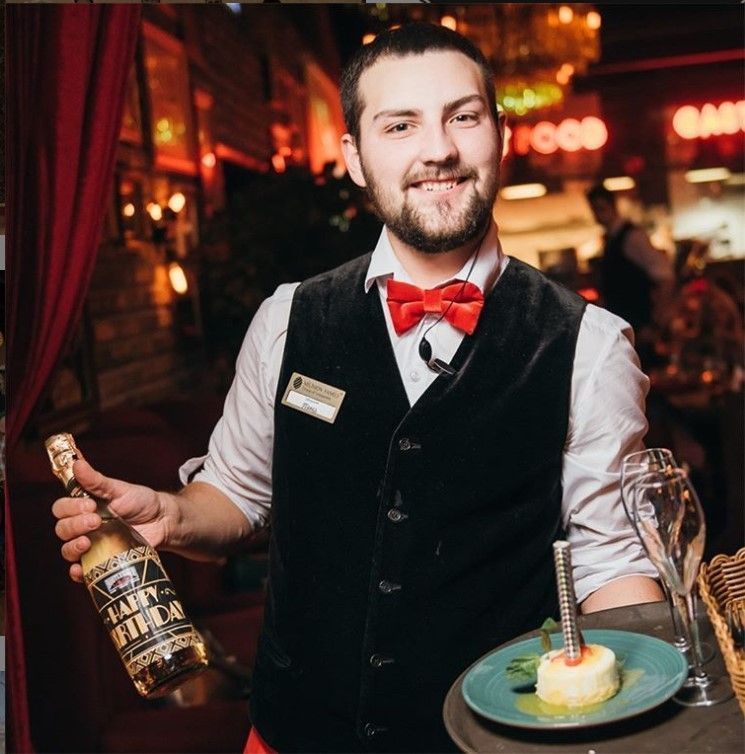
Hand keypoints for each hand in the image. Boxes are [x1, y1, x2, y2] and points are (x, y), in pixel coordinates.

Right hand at [52, 458, 170, 582]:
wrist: (163, 521)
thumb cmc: (141, 501)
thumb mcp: (120, 489)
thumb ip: (97, 481)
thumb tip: (77, 463)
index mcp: (84, 507)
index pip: (61, 508)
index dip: (70, 507)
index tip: (90, 505)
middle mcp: (83, 527)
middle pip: (62, 529)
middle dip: (75, 525)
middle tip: (96, 521)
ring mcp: (92, 545)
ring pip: (68, 550)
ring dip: (72, 547)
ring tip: (88, 542)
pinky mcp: (101, 561)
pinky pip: (82, 571)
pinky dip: (77, 572)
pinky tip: (80, 569)